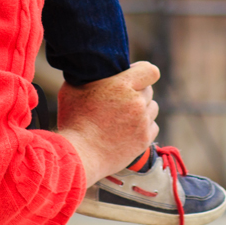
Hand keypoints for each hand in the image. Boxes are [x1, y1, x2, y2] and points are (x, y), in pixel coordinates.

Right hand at [56, 61, 160, 185]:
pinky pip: (153, 126)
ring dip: (142, 109)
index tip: (132, 75)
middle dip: (137, 92)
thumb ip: (87, 76)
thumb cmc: (73, 121)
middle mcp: (136, 102)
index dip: (142, 72)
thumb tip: (90, 70)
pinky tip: (128, 129)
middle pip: (149, 90)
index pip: (150, 71)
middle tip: (121, 99)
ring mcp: (142, 123)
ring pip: (152, 108)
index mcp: (122, 85)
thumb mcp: (73, 89)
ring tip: (123, 116)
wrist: (80, 155)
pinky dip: (143, 127)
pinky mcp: (144, 141)